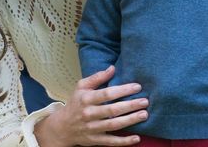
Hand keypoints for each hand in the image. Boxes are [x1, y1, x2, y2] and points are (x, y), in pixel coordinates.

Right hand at [34, 65, 148, 146]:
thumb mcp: (82, 86)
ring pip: (114, 125)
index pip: (107, 93)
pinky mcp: (95, 141)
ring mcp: (92, 128)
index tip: (137, 87)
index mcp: (86, 98)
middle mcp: (89, 113)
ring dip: (131, 121)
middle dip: (130, 105)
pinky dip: (124, 142)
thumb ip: (97, 77)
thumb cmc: (76, 102)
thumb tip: (112, 68)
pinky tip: (137, 138)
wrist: (63, 126)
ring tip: (144, 114)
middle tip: (145, 101)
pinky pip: (111, 142)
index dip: (123, 90)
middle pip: (113, 110)